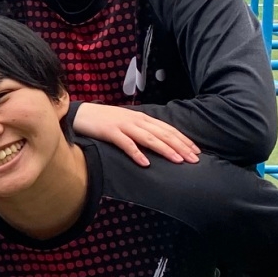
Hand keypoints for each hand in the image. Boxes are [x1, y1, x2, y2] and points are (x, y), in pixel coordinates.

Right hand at [70, 103, 199, 165]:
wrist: (81, 113)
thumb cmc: (105, 120)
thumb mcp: (128, 122)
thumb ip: (142, 130)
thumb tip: (160, 141)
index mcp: (142, 118)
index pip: (168, 129)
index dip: (183, 140)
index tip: (196, 151)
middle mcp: (136, 120)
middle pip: (163, 134)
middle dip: (180, 146)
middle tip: (194, 160)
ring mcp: (124, 126)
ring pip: (149, 138)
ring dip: (165, 150)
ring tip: (178, 161)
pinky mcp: (110, 132)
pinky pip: (126, 144)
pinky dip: (136, 153)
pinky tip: (145, 163)